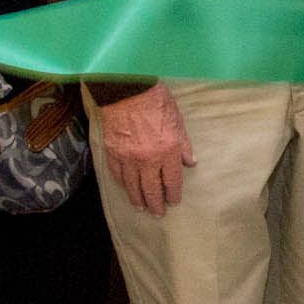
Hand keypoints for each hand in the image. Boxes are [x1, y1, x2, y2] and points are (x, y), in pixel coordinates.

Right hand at [97, 84, 193, 214]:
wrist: (128, 89)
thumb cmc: (156, 101)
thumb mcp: (177, 121)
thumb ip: (184, 145)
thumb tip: (190, 162)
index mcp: (168, 151)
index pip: (172, 181)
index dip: (173, 194)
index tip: (173, 201)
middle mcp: (148, 159)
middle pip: (152, 190)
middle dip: (156, 204)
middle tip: (158, 213)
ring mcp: (128, 157)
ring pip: (132, 186)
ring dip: (137, 199)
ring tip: (141, 207)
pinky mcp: (113, 152)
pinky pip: (118, 174)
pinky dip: (123, 183)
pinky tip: (126, 188)